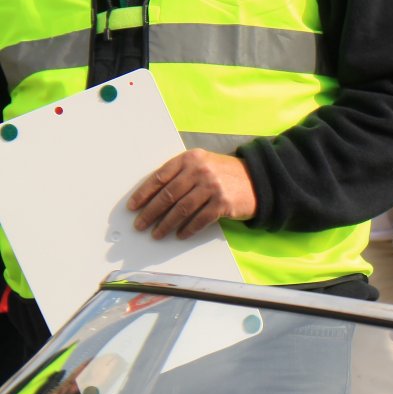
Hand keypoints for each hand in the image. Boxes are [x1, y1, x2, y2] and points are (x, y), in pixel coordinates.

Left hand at [129, 149, 257, 239]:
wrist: (258, 180)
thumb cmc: (225, 174)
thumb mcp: (203, 164)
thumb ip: (181, 173)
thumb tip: (154, 196)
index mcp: (190, 159)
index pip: (160, 177)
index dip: (144, 193)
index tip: (133, 206)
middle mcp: (200, 171)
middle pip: (168, 195)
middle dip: (151, 212)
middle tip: (140, 225)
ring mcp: (212, 187)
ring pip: (182, 209)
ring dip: (166, 224)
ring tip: (157, 234)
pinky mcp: (223, 203)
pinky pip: (200, 219)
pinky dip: (188, 229)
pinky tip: (180, 235)